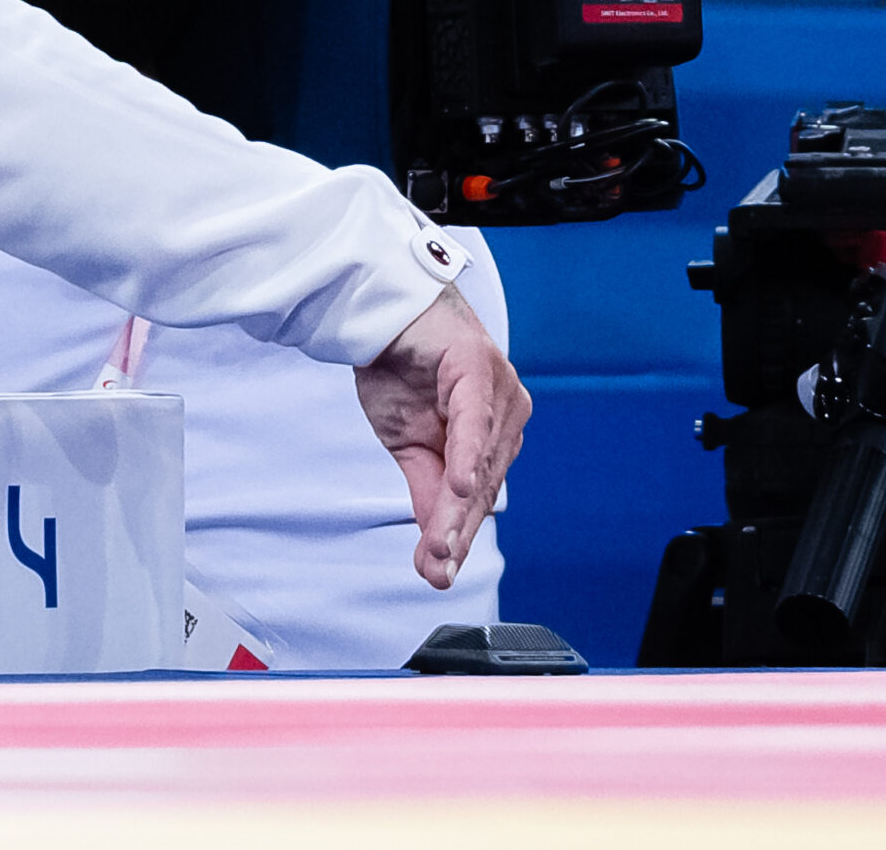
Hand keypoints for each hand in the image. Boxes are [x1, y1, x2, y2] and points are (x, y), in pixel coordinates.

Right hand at [354, 287, 530, 587]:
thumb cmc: (399, 369)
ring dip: (455, 509)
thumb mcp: (408, 443)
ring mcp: (498, 388)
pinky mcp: (477, 369)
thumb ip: (427, 489)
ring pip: (478, 462)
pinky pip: (473, 422)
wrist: (378, 311)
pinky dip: (466, 456)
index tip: (437, 573)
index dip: (457, 534)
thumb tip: (434, 548)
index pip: (479, 494)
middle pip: (482, 484)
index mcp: (495, 430)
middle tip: (436, 572)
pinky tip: (460, 486)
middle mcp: (507, 411)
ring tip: (438, 549)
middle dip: (456, 531)